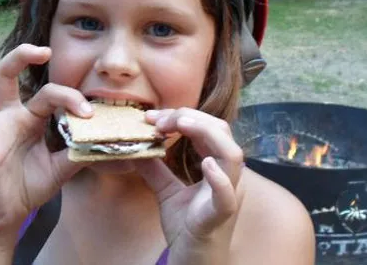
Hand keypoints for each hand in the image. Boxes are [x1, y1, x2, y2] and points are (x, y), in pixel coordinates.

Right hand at [0, 44, 92, 235]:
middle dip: (22, 59)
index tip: (89, 114)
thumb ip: (79, 150)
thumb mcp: (63, 166)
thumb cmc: (34, 182)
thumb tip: (103, 137)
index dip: (71, 99)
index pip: (50, 95)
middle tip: (43, 50)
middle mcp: (9, 118)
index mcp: (32, 117)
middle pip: (9, 79)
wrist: (12, 212)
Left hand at [135, 108, 244, 264]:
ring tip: (180, 125)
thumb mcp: (166, 191)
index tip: (152, 117)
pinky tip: (205, 163)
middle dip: (190, 117)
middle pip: (220, 132)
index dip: (182, 116)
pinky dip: (219, 178)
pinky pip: (226, 196)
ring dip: (206, 133)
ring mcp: (227, 194)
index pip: (206, 128)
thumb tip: (135, 146)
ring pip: (231, 155)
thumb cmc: (186, 226)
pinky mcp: (220, 216)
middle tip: (159, 119)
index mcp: (215, 165)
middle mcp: (226, 175)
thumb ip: (154, 168)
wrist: (192, 262)